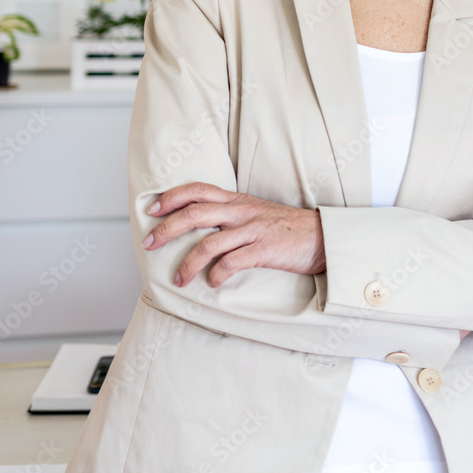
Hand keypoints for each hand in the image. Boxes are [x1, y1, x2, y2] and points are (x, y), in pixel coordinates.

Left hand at [141, 182, 325, 286]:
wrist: (323, 237)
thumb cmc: (288, 229)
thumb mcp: (257, 214)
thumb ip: (232, 217)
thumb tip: (200, 230)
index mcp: (238, 201)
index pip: (198, 190)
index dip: (172, 197)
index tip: (152, 210)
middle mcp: (243, 211)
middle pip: (195, 213)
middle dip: (166, 228)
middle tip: (149, 244)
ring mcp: (254, 230)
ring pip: (209, 242)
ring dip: (187, 263)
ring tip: (179, 278)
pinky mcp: (265, 249)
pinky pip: (232, 262)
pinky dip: (216, 274)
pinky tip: (213, 282)